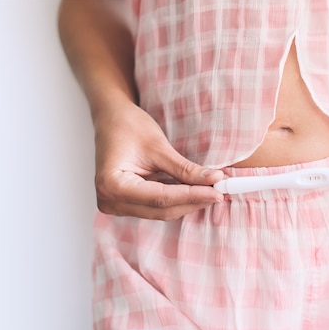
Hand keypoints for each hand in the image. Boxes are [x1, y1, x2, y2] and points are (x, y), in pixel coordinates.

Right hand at [93, 103, 223, 219]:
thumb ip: (185, 169)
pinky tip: (194, 190)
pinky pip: (155, 206)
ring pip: (160, 211)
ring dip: (186, 202)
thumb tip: (213, 180)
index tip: (217, 192)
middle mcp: (110, 201)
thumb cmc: (127, 125)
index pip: (160, 198)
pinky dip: (175, 199)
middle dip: (192, 201)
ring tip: (210, 189)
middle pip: (161, 210)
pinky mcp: (125, 203)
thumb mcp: (158, 146)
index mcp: (112, 186)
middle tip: (218, 191)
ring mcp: (116, 204)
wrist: (111, 118)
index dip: (192, 196)